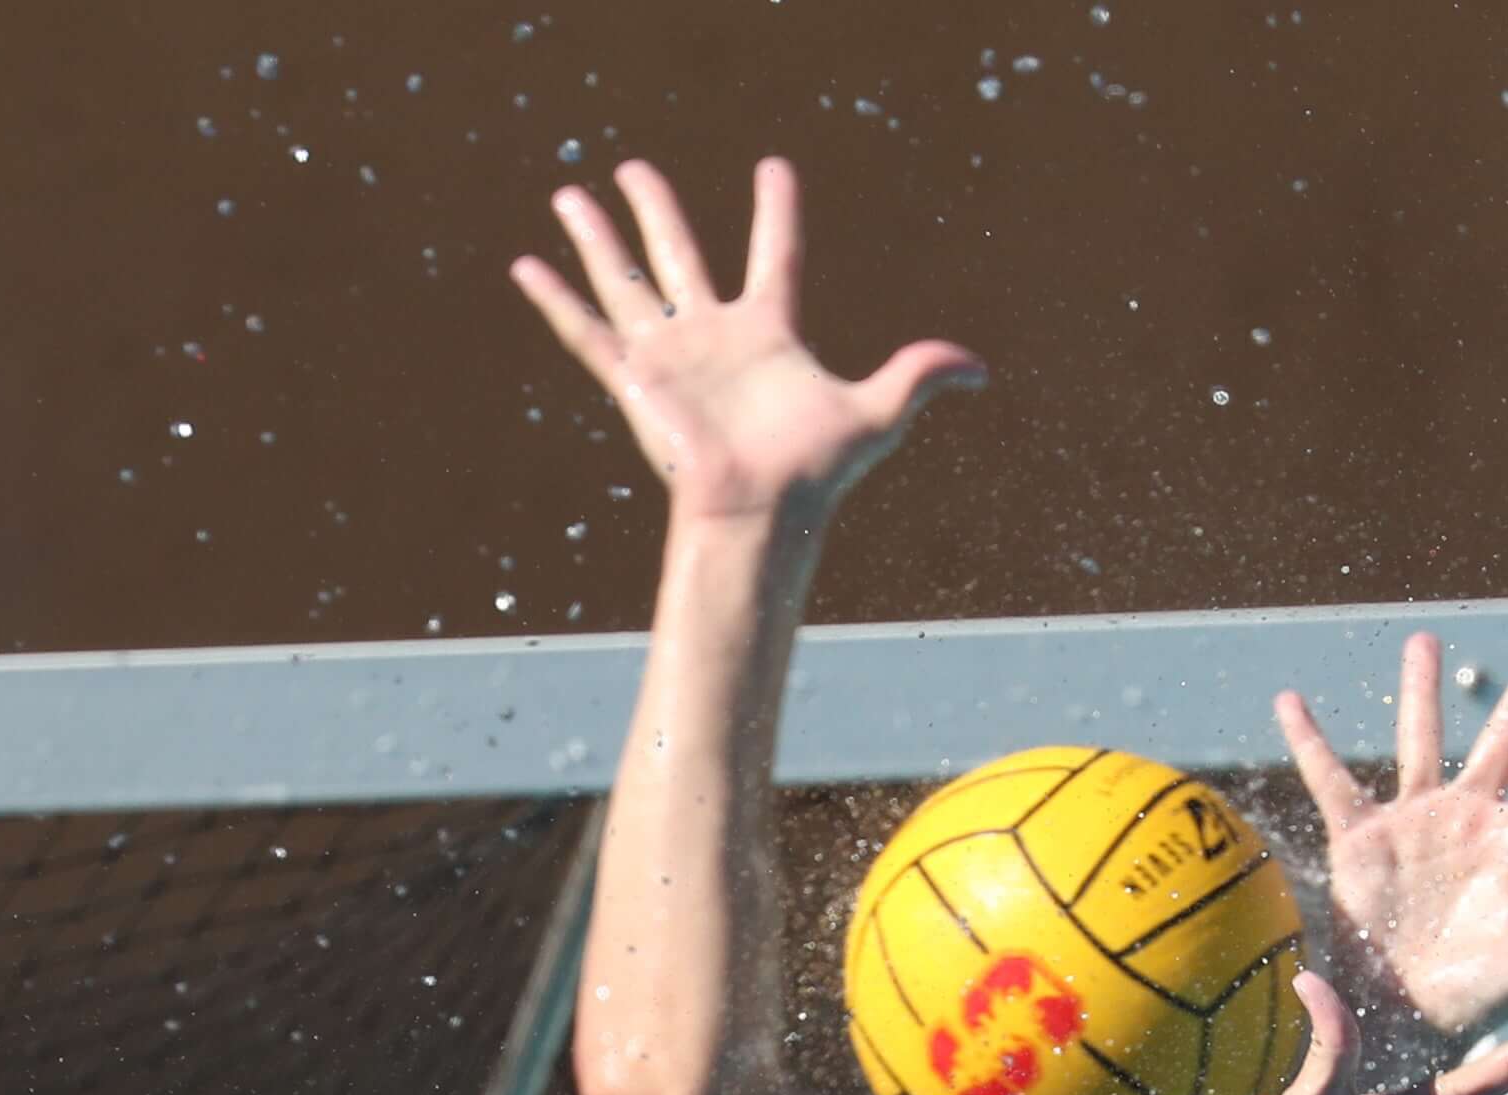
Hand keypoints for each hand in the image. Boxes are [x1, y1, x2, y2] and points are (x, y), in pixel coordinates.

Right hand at [511, 157, 979, 532]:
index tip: (772, 168)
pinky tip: (526, 265)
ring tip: (568, 193)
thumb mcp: (878, 414)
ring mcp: (669, 356)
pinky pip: (588, 331)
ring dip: (594, 237)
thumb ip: (919, 376)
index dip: (776, 210)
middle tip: (634, 169)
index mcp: (768, 333)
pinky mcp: (635, 380)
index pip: (775, 254)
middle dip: (655, 210)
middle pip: (677, 253)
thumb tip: (982, 370)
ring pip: (623, 280)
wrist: (758, 514)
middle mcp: (712, 336)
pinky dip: (556, 299)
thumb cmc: (814, 473)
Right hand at [1277, 628, 1507, 1042]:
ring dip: (1421, 692)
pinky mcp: (1361, 837)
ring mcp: (1415, 823)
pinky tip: (1290, 703)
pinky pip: (1331, 781)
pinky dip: (1309, 742)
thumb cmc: (1473, 995)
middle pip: (1506, 738)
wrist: (1397, 1015)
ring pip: (1420, 742)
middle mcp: (1470, 821)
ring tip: (1424, 640)